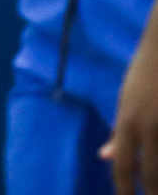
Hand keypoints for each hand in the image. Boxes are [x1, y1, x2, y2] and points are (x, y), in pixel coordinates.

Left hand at [100, 3, 157, 193]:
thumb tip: (104, 157)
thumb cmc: (144, 74)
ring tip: (155, 185)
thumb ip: (119, 132)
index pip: (122, 167)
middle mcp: (147, 127)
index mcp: (126, 122)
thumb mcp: (125, 101)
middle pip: (151, 176)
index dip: (125, 191)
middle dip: (152, 193)